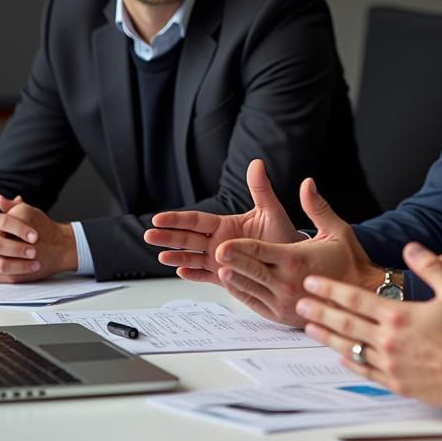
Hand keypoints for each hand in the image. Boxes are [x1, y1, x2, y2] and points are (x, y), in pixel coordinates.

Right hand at [0, 195, 76, 282]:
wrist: (5, 247)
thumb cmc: (19, 229)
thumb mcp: (20, 215)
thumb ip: (14, 207)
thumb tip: (1, 199)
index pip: (5, 222)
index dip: (21, 229)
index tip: (36, 236)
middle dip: (18, 249)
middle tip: (34, 252)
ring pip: (1, 264)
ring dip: (20, 265)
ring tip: (36, 264)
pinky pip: (2, 276)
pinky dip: (18, 274)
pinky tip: (30, 270)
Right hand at [144, 158, 303, 283]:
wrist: (292, 261)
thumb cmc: (282, 235)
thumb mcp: (271, 210)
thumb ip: (260, 188)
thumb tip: (256, 163)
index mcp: (225, 225)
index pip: (197, 220)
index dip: (177, 219)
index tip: (159, 218)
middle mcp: (218, 242)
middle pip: (188, 238)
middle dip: (168, 237)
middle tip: (149, 235)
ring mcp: (219, 260)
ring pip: (192, 257)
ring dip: (177, 256)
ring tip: (162, 256)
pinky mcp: (225, 277)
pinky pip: (206, 276)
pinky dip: (194, 275)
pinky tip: (181, 272)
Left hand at [213, 176, 382, 325]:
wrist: (361, 295)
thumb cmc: (349, 261)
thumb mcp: (337, 230)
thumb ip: (317, 207)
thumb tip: (307, 184)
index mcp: (296, 260)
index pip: (261, 252)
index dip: (240, 247)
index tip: (223, 242)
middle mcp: (287, 282)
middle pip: (251, 269)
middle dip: (231, 260)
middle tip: (215, 252)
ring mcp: (282, 301)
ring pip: (249, 288)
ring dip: (233, 277)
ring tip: (218, 268)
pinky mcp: (280, 314)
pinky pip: (254, 303)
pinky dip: (241, 292)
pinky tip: (232, 282)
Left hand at [296, 240, 441, 412]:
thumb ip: (430, 266)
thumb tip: (411, 247)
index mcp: (400, 315)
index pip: (355, 299)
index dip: (331, 289)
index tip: (312, 282)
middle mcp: (389, 341)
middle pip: (345, 323)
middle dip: (320, 310)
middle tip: (300, 302)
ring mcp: (391, 365)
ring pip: (350, 348)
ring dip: (327, 336)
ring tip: (310, 328)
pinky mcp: (398, 384)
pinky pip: (365, 372)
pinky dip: (350, 363)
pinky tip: (341, 358)